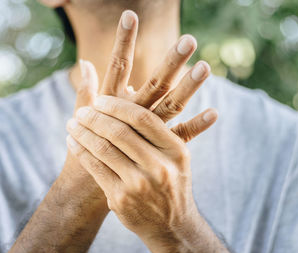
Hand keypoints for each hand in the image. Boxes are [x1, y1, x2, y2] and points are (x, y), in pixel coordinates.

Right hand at [62, 10, 214, 197]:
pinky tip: (214, 112)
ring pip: (170, 106)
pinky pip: (180, 136)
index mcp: (111, 103)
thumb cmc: (85, 149)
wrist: (89, 190)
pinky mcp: (158, 151)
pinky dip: (197, 125)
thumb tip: (84, 62)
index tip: (131, 14)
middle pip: (154, 83)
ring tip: (206, 65)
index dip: (123, 40)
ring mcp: (147, 134)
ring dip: (188, 87)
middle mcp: (131, 115)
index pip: (117, 65)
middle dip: (170, 61)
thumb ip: (86, 91)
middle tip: (189, 39)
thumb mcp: (82, 119)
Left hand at [66, 96, 213, 240]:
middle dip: (95, 117)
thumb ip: (157, 128)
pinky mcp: (121, 199)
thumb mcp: (176, 157)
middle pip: (119, 132)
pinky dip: (81, 151)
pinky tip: (73, 142)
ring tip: (72, 123)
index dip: (117, 106)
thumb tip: (125, 88)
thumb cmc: (171, 183)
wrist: (172, 226)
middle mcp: (159, 167)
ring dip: (83, 132)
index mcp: (176, 151)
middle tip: (81, 111)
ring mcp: (139, 185)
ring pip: (103, 149)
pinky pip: (95, 168)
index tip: (100, 99)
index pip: (142, 118)